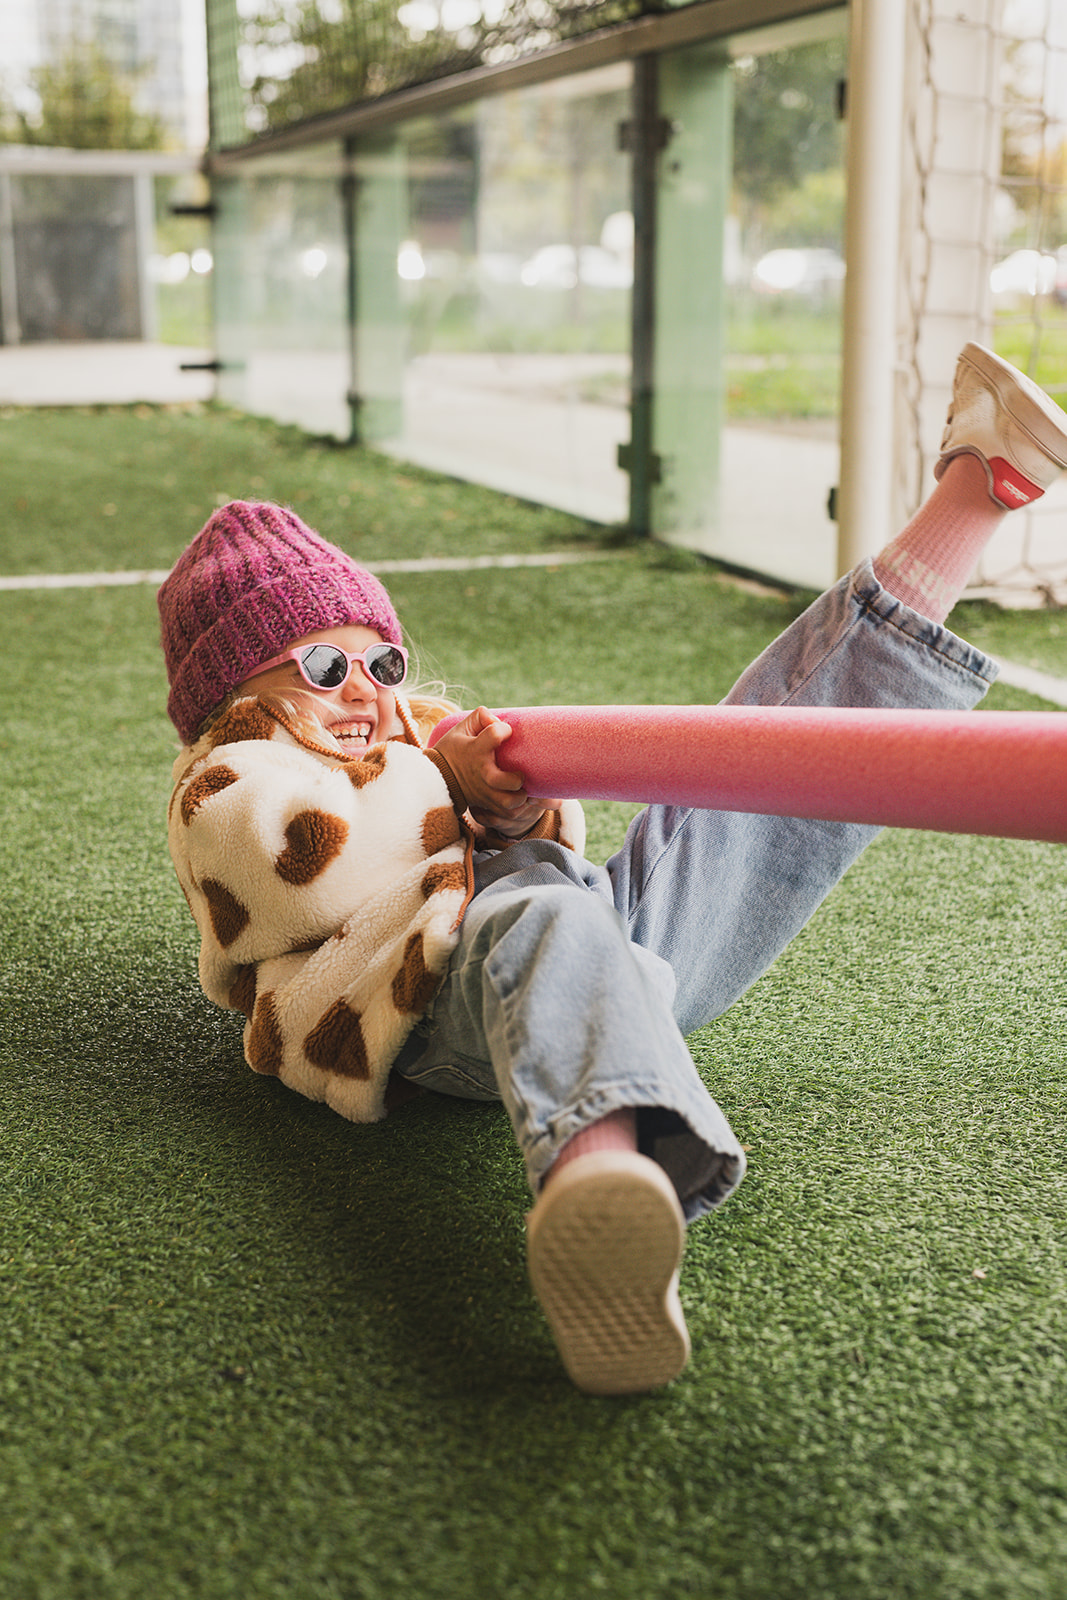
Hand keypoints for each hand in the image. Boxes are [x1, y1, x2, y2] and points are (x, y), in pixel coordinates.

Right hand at [435, 707, 560, 830]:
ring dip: (521, 797)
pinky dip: (518, 809)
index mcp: (475, 750)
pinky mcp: (486, 805)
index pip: (495, 734)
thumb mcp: (460, 729)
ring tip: (522, 789)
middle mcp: (481, 772)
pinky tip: (520, 798)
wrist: (436, 779)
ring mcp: (484, 791)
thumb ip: (479, 717)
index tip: (506, 731)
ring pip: (508, 803)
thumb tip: (496, 718)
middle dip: (517, 777)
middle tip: (520, 773)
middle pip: (502, 780)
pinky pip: (507, 814)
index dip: (504, 729)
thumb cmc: (452, 750)